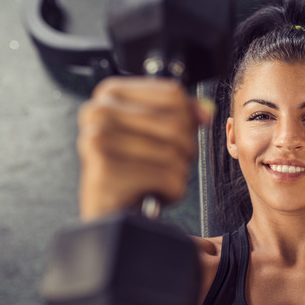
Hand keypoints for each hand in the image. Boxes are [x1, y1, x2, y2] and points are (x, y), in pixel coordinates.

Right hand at [76, 77, 212, 220]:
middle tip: (166, 165)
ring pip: (173, 152)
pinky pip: (166, 177)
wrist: (109, 211)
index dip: (187, 120)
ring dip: (177, 174)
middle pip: (175, 124)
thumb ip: (181, 115)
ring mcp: (99, 140)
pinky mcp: (105, 170)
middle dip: (183, 151)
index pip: (173, 95)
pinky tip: (153, 194)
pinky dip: (171, 191)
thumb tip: (205, 111)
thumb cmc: (130, 171)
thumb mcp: (153, 134)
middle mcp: (98, 112)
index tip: (176, 138)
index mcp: (110, 93)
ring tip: (156, 181)